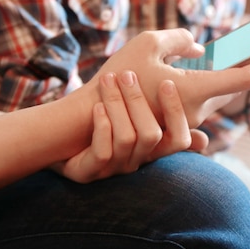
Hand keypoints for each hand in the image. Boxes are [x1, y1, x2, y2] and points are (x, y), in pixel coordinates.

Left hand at [54, 71, 207, 182]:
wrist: (59, 145)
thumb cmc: (101, 125)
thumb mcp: (132, 115)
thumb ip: (159, 105)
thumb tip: (190, 94)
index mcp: (152, 148)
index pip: (178, 139)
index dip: (176, 113)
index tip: (166, 82)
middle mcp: (137, 160)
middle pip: (150, 135)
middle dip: (138, 101)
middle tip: (127, 74)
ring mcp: (114, 169)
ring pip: (126, 139)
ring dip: (117, 105)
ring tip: (107, 80)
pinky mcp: (90, 174)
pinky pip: (103, 153)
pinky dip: (102, 127)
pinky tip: (96, 107)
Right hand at [92, 28, 249, 126]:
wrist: (94, 115)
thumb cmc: (121, 76)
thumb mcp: (148, 43)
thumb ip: (180, 39)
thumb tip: (198, 48)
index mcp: (194, 89)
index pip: (243, 80)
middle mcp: (196, 110)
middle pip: (234, 89)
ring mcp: (186, 120)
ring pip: (217, 97)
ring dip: (228, 77)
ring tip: (240, 55)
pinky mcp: (175, 123)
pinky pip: (201, 103)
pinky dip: (210, 87)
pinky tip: (209, 71)